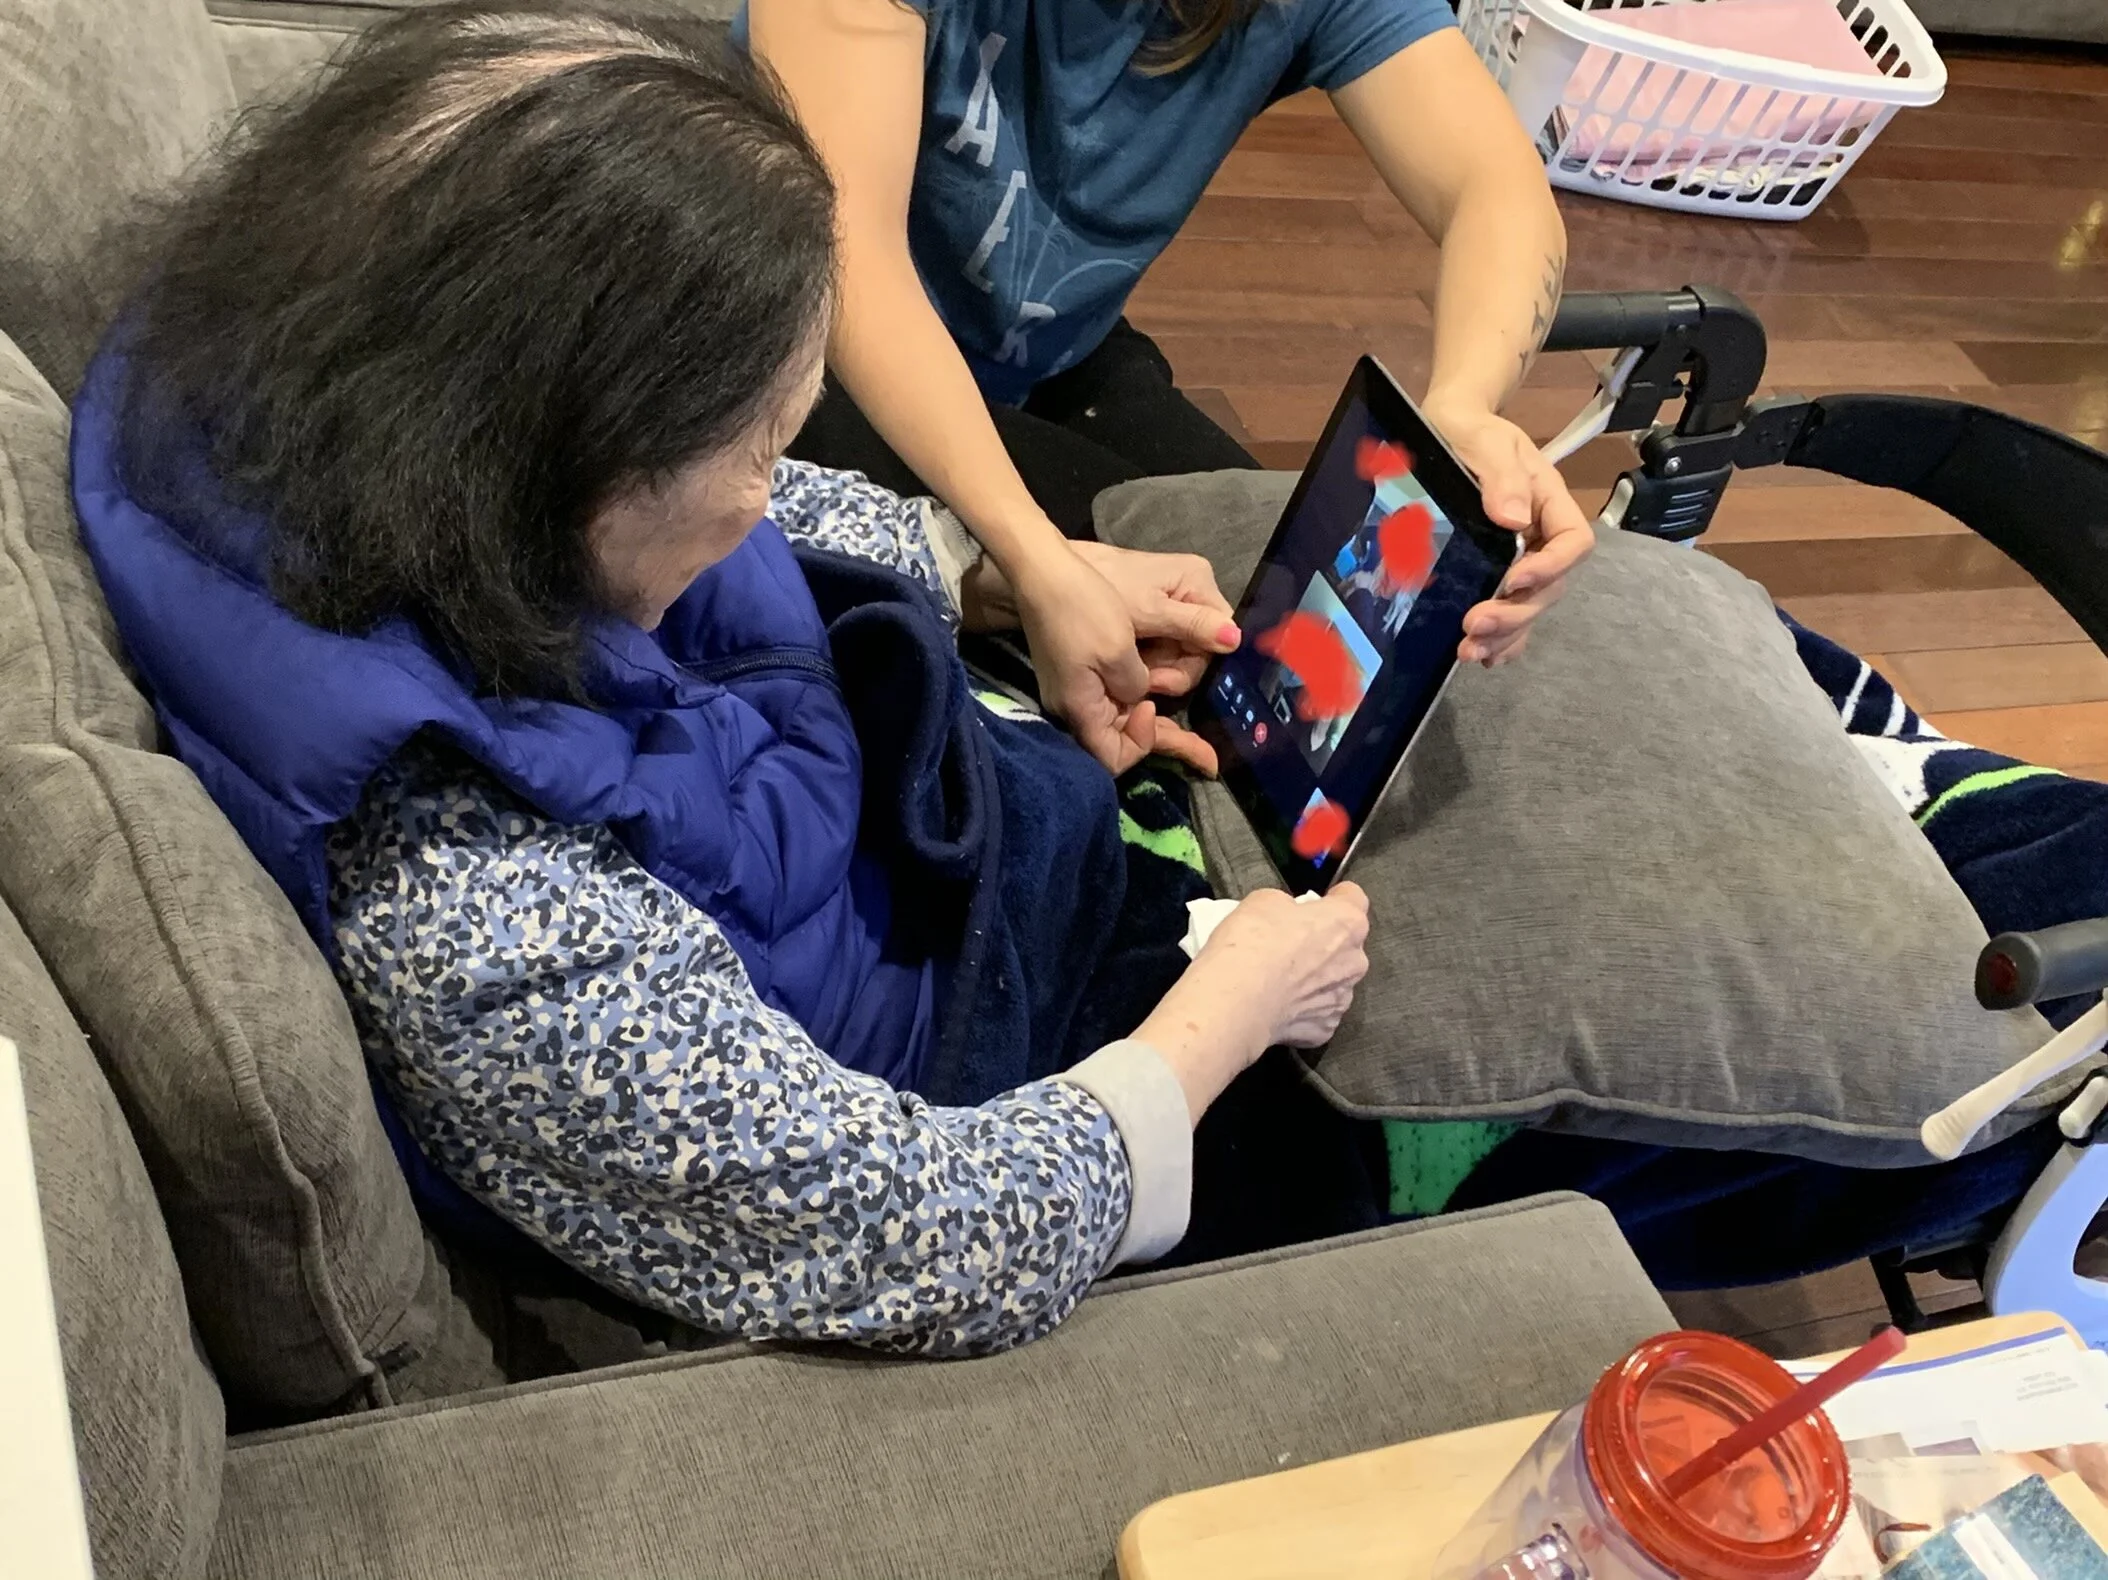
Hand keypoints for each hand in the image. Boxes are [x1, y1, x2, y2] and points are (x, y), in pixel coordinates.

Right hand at [989, 542, 1239, 776]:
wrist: (1042, 571)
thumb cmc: (1080, 609)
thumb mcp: (1119, 648)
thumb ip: (1144, 682)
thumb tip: (1156, 694)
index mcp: (1081, 709)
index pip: (1114, 758)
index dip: (1143, 742)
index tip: (1154, 707)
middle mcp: (1076, 708)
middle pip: (1124, 741)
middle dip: (1169, 744)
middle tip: (1209, 758)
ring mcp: (1076, 691)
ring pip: (1123, 717)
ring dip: (1157, 717)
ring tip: (1192, 715)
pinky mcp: (1080, 673)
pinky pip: (1116, 695)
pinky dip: (1141, 694)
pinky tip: (1164, 682)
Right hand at [1137, 884, 1372, 1123]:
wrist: (1236, 1001)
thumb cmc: (1252, 941)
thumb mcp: (1264, 900)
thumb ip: (1288, 907)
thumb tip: (1290, 918)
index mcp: (1347, 922)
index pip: (1354, 898)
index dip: (1334, 897)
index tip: (1316, 903)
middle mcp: (1355, 962)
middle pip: (1347, 945)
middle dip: (1326, 943)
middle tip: (1290, 945)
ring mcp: (1342, 1000)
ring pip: (1334, 982)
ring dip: (1316, 979)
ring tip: (1282, 981)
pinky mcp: (1325, 1030)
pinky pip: (1317, 1013)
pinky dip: (1302, 1010)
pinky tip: (1278, 1006)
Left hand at [1421, 399, 1594, 667]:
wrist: (1446, 430)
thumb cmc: (1471, 429)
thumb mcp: (1487, 440)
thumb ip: (1503, 475)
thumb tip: (1514, 519)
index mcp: (1550, 502)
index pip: (1573, 542)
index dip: (1550, 567)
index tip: (1514, 580)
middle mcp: (1541, 536)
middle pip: (1550, 586)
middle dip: (1516, 612)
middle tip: (1475, 625)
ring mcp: (1521, 558)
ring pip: (1530, 606)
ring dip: (1506, 634)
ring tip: (1471, 652)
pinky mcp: (1495, 572)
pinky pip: (1511, 611)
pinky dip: (1501, 639)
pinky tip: (1483, 657)